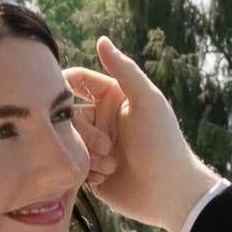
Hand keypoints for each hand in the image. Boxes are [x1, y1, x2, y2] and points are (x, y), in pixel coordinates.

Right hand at [76, 35, 217, 231]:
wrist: (169, 191)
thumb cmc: (162, 142)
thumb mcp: (146, 100)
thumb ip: (124, 70)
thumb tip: (102, 40)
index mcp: (113, 98)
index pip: (77, 82)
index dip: (65, 87)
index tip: (61, 100)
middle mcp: (102, 120)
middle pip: (68, 115)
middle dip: (84, 132)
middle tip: (108, 146)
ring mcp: (96, 147)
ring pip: (68, 142)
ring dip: (88, 154)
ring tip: (113, 165)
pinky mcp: (91, 172)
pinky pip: (72, 165)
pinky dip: (86, 171)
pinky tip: (106, 178)